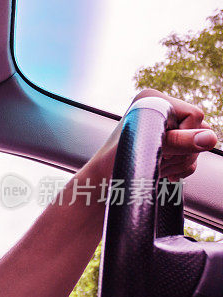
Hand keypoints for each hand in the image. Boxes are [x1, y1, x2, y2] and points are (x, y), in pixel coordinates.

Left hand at [86, 89, 217, 181]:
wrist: (104, 178)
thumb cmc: (118, 161)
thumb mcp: (151, 149)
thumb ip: (181, 142)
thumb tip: (209, 138)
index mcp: (153, 99)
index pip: (194, 115)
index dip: (184, 137)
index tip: (162, 149)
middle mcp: (161, 107)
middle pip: (200, 130)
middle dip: (182, 153)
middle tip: (159, 160)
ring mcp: (166, 124)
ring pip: (198, 144)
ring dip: (180, 162)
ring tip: (158, 167)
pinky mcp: (169, 140)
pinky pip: (194, 154)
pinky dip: (182, 168)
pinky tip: (165, 172)